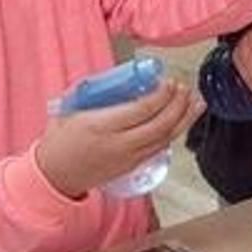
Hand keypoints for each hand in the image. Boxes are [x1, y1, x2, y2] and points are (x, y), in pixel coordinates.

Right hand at [36, 79, 201, 197]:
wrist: (55, 175)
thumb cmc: (61, 140)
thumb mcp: (71, 108)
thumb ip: (96, 92)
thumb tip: (122, 76)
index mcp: (101, 126)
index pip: (142, 110)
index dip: (161, 95)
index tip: (169, 82)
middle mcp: (119, 144)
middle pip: (160, 125)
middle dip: (178, 105)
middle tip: (184, 88)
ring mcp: (129, 158)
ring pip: (165, 138)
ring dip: (184, 119)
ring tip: (197, 103)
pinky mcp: (133, 166)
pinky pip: (159, 148)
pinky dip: (174, 133)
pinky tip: (183, 122)